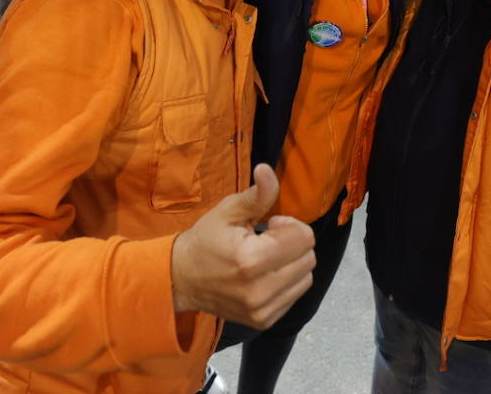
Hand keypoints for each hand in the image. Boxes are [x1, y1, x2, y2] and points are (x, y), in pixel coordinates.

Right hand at [170, 164, 315, 327]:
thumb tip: (267, 169)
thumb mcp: (228, 211)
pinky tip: (264, 275)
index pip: (305, 238)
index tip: (270, 226)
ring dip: (293, 264)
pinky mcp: (264, 321)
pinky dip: (286, 281)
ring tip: (266, 258)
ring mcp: (262, 310)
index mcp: (251, 260)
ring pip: (306, 278)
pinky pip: (295, 295)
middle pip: (309, 258)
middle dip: (293, 244)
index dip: (290, 226)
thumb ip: (256, 194)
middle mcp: (260, 290)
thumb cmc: (206, 241)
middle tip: (266, 241)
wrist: (181, 280)